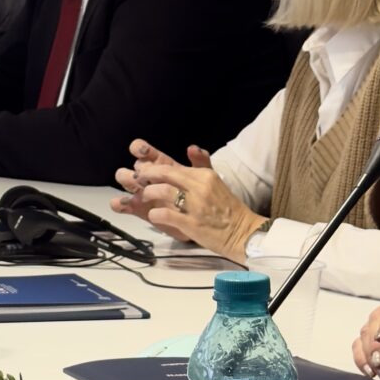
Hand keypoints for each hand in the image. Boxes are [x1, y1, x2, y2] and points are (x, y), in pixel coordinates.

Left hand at [111, 140, 260, 255]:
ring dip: (148, 194)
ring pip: (162, 191)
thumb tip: (191, 147)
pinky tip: (154, 215)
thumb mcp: (216, 182)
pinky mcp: (191, 224)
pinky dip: (155, 214)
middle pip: (164, 174)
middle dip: (146, 176)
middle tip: (137, 180)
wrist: (243, 232)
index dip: (153, 168)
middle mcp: (199, 187)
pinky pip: (165, 214)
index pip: (172, 167)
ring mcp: (195, 206)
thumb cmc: (228, 209)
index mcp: (204, 176)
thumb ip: (201, 166)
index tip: (143, 171)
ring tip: (144, 198)